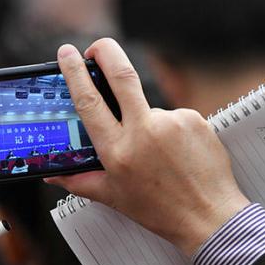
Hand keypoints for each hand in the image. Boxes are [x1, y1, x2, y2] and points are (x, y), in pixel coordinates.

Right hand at [46, 38, 249, 255]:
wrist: (209, 217)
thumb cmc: (161, 210)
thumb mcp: (113, 197)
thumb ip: (80, 181)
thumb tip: (54, 176)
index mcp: (118, 151)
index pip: (90, 101)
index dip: (75, 72)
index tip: (67, 54)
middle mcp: (144, 131)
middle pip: (121, 74)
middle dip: (105, 51)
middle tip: (96, 48)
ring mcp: (172, 122)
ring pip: (148, 106)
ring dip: (144, 120)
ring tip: (157, 154)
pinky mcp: (195, 119)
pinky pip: (172, 116)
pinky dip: (168, 129)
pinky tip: (175, 152)